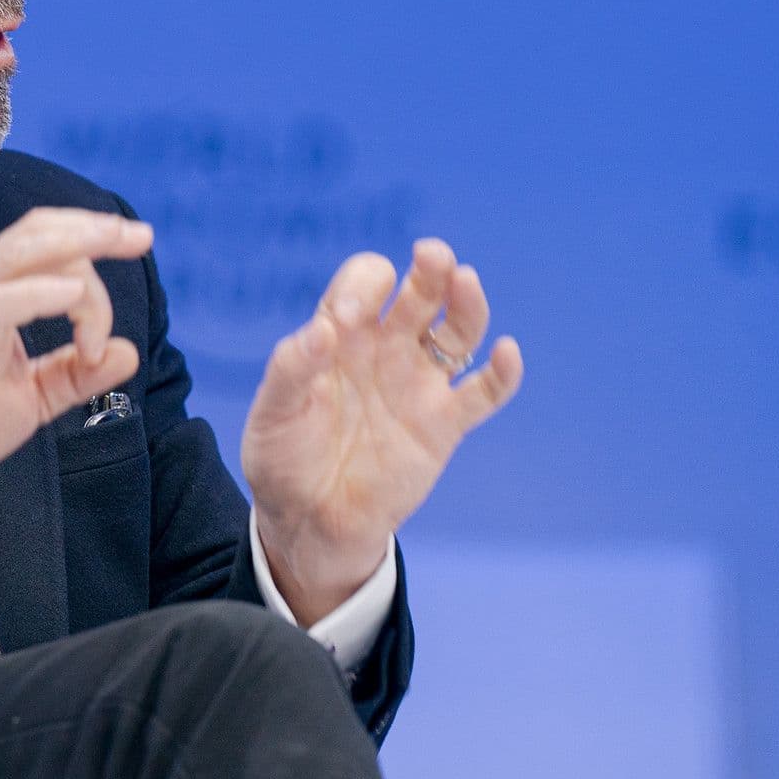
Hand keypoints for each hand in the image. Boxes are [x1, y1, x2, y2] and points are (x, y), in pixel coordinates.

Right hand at [0, 207, 152, 519]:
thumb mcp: (29, 397)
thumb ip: (75, 374)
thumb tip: (128, 354)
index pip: (46, 244)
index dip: (92, 249)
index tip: (124, 282)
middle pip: (40, 231)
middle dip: (98, 228)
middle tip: (142, 236)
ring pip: (26, 250)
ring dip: (82, 247)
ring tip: (123, 249)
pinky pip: (5, 300)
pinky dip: (47, 293)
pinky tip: (76, 301)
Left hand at [243, 240, 522, 622]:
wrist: (308, 523)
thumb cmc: (284, 459)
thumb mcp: (271, 415)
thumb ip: (290, 370)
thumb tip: (322, 330)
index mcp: (342, 334)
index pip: (364, 283)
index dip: (363, 287)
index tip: (350, 319)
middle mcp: (387, 348)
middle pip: (420, 291)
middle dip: (429, 269)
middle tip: (431, 256)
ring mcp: (419, 384)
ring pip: (458, 330)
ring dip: (467, 302)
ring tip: (466, 280)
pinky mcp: (444, 425)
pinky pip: (483, 393)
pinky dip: (502, 373)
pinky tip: (506, 352)